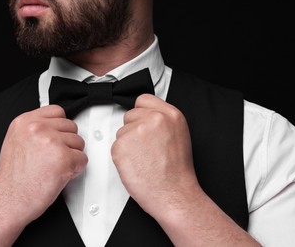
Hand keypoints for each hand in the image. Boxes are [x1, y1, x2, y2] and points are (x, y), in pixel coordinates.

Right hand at [0, 105, 86, 223]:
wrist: (8, 201)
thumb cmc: (13, 178)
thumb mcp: (16, 141)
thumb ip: (34, 130)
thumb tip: (54, 126)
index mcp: (25, 121)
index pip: (58, 111)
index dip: (60, 127)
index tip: (56, 138)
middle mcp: (38, 128)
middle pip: (71, 126)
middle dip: (67, 142)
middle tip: (54, 158)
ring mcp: (52, 142)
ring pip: (79, 142)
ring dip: (72, 156)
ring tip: (54, 167)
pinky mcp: (64, 158)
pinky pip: (83, 159)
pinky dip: (76, 169)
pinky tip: (60, 174)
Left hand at [111, 94, 198, 218]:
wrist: (174, 193)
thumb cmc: (177, 172)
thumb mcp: (179, 135)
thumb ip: (162, 121)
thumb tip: (146, 116)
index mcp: (170, 115)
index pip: (143, 100)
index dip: (141, 114)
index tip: (143, 124)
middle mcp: (154, 119)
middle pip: (130, 115)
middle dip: (134, 130)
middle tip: (146, 148)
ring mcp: (136, 131)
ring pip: (121, 131)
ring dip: (128, 144)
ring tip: (143, 159)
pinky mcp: (121, 145)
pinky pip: (115, 146)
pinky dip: (121, 157)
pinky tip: (136, 165)